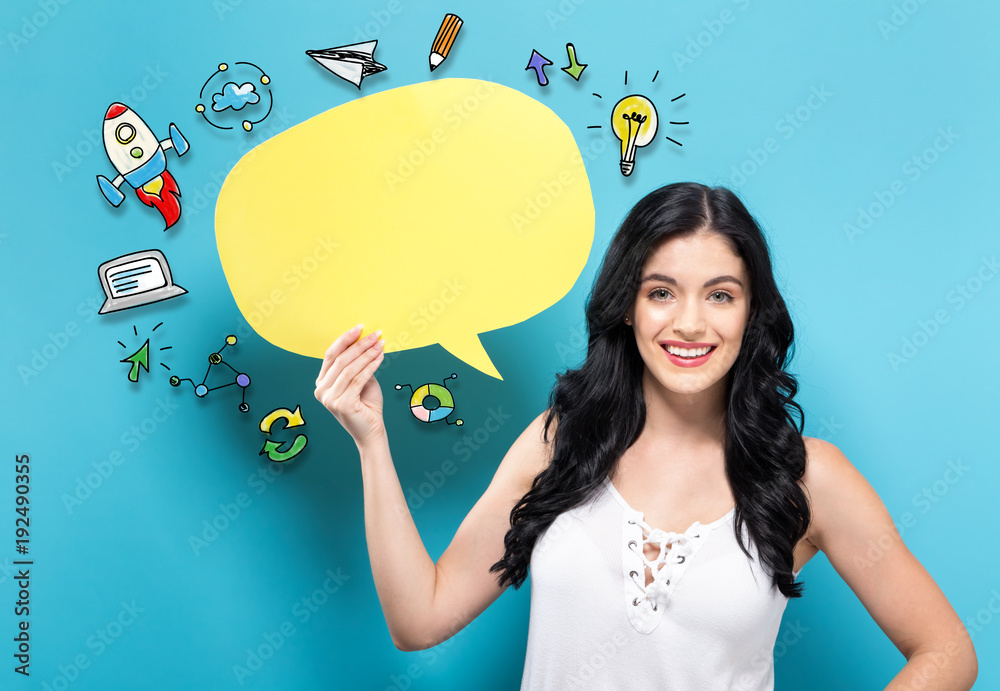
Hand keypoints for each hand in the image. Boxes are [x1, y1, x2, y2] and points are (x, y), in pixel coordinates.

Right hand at [314, 324, 385, 446]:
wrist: (371, 432)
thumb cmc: (367, 406)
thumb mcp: (361, 380)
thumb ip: (358, 364)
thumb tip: (365, 340)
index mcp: (322, 383)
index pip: (331, 355)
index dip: (345, 340)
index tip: (359, 328)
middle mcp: (321, 390)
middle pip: (341, 360)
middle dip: (359, 345)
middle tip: (375, 335)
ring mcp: (329, 399)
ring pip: (349, 369)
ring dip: (367, 354)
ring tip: (380, 344)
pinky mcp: (342, 404)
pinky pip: (358, 379)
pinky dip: (370, 366)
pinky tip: (380, 358)